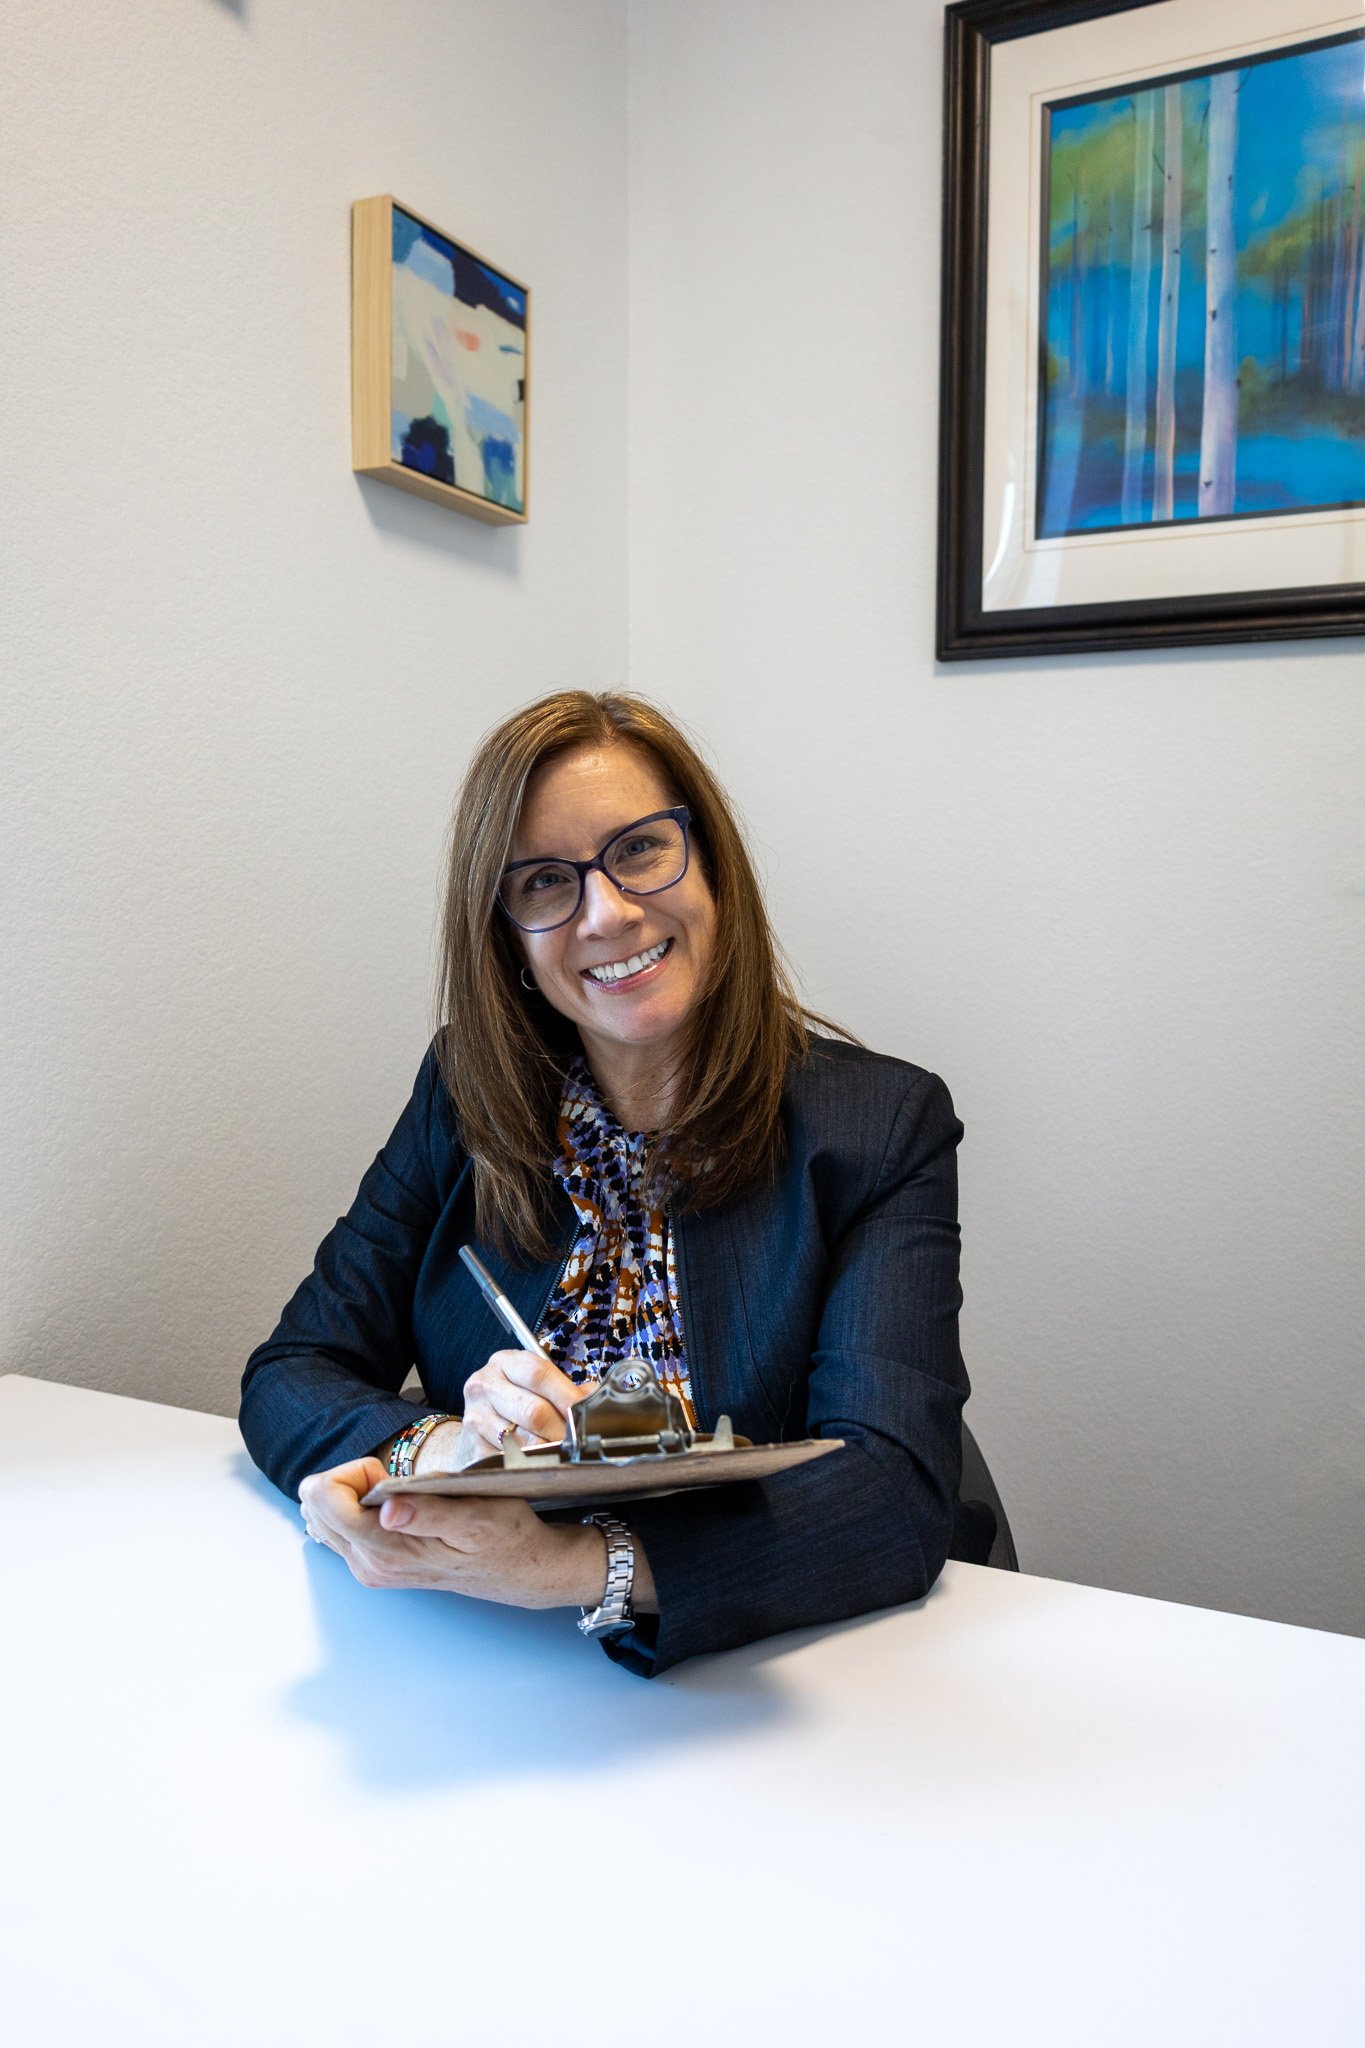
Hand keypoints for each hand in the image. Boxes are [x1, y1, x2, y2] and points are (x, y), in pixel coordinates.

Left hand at [298, 1456, 607, 1607]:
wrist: (518, 1571)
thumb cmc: (503, 1537)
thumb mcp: (477, 1517)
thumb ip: (428, 1512)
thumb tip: (385, 1510)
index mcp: (385, 1551)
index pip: (323, 1498)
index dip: (355, 1471)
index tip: (392, 1474)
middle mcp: (368, 1565)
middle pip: (315, 1504)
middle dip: (351, 1480)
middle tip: (398, 1485)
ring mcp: (368, 1568)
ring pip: (323, 1516)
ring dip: (354, 1494)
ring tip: (401, 1497)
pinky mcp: (373, 1566)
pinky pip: (339, 1528)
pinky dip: (359, 1507)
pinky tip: (398, 1509)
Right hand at [453, 1348, 591, 1471]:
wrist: (476, 1430)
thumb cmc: (514, 1405)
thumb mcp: (535, 1387)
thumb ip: (566, 1391)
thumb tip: (597, 1401)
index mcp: (504, 1363)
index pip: (538, 1373)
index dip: (566, 1395)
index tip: (585, 1413)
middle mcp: (484, 1385)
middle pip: (533, 1410)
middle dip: (562, 1430)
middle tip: (578, 1442)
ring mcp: (475, 1417)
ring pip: (524, 1440)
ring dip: (549, 1450)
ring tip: (561, 1453)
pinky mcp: (472, 1447)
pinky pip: (511, 1460)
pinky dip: (530, 1464)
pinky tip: (537, 1462)